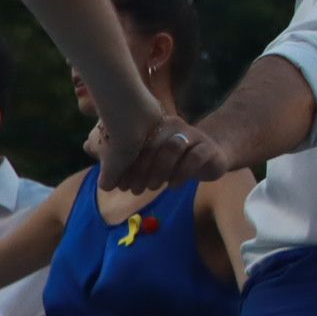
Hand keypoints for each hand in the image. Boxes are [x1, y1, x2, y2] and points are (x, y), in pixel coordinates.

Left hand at [91, 105, 220, 195]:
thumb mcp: (152, 160)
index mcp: (156, 125)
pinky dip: (181, 174)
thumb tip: (105, 184)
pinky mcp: (207, 148)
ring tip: (152, 187)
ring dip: (158, 170)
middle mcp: (174, 126)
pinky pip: (194, 158)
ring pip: (172, 148)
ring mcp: (192, 135)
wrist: (211, 154)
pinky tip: (172, 186)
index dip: (126, 164)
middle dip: (140, 169)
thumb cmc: (174, 159)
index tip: (120, 185)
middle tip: (134, 190)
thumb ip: (131, 165)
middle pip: (152, 144)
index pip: (136, 141)